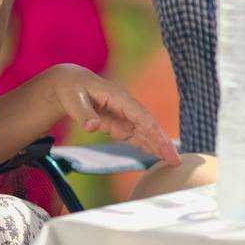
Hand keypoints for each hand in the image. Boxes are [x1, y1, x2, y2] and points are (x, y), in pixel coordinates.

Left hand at [47, 64, 180, 165]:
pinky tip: (157, 154)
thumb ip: (84, 113)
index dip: (153, 131)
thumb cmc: (71, 88)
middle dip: (162, 143)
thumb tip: (93, 126)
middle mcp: (125, 106)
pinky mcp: (117, 124)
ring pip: (144, 133)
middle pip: (148, 126)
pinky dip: (147, 145)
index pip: (140, 116)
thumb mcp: (73, 99)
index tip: (164, 145)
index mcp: (118, 97)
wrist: (68, 84)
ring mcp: (122, 116)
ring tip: (172, 161)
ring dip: (158, 146)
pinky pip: (135, 136)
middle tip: (175, 160)